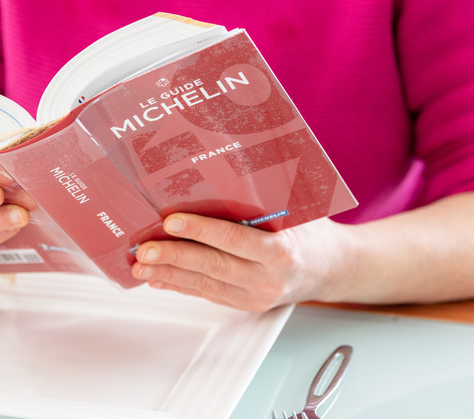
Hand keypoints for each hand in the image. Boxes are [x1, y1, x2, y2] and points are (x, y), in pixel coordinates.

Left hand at [131, 213, 344, 311]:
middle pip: (212, 266)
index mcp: (281, 251)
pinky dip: (180, 286)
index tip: (171, 222)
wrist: (332, 269)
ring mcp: (256, 296)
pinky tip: (159, 278)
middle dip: (173, 257)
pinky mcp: (246, 305)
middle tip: (144, 249)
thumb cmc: (312, 233)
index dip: (200, 231)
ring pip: (205, 285)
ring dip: (169, 275)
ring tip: (141, 266)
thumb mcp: (298, 210)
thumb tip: (222, 168)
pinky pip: (208, 295)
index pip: (234, 239)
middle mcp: (268, 279)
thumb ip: (265, 197)